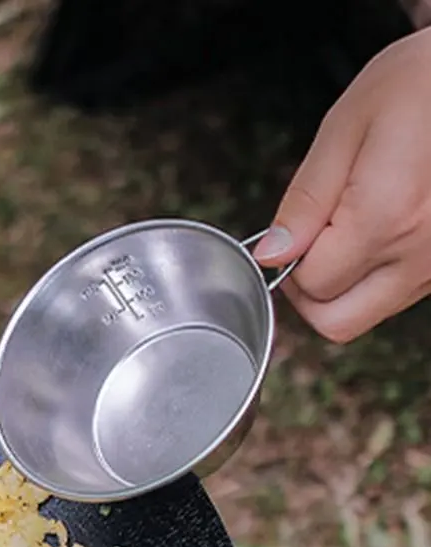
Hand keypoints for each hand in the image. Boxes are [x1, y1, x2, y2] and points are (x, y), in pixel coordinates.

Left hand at [252, 27, 430, 342]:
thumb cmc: (420, 82)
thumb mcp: (346, 128)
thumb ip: (305, 200)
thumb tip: (272, 254)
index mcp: (387, 219)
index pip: (311, 284)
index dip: (288, 263)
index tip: (294, 232)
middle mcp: (420, 254)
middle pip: (338, 322)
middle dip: (309, 293)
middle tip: (309, 247)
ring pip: (369, 314)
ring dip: (345, 287)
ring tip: (351, 227)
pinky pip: (400, 295)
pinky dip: (377, 277)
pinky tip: (380, 230)